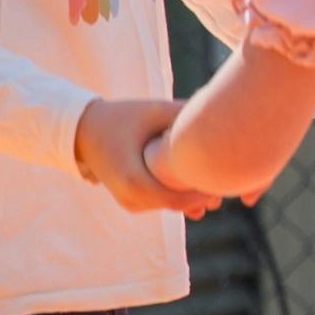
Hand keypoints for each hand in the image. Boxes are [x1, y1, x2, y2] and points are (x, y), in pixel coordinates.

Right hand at [77, 96, 217, 215]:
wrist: (84, 131)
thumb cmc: (121, 117)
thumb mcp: (153, 111)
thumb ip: (184, 114)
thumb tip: (220, 108)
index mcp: (134, 181)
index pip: (181, 199)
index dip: (206, 191)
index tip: (228, 177)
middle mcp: (131, 199)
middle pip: (180, 205)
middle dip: (204, 193)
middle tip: (230, 179)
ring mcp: (131, 204)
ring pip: (173, 206)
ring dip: (194, 196)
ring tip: (220, 179)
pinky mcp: (132, 202)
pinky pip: (163, 202)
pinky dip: (181, 194)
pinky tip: (200, 181)